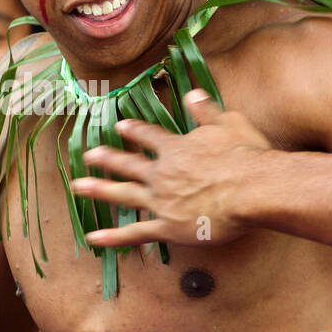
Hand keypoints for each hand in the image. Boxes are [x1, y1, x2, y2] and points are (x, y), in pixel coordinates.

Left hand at [71, 90, 271, 247]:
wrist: (253, 188)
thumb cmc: (246, 156)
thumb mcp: (228, 123)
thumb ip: (206, 110)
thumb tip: (193, 93)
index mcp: (176, 149)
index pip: (150, 137)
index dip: (134, 131)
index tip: (120, 126)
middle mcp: (162, 173)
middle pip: (129, 164)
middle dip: (108, 159)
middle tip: (89, 156)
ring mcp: (162, 201)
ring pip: (124, 195)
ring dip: (100, 190)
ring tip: (78, 187)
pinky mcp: (168, 227)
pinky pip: (136, 233)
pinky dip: (114, 237)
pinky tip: (93, 238)